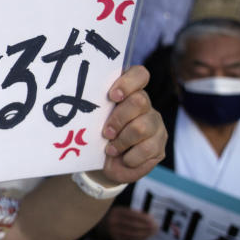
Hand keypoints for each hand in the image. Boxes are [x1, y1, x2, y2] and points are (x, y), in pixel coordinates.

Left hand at [98, 65, 165, 184]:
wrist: (101, 164)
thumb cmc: (93, 136)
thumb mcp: (90, 121)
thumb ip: (93, 109)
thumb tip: (80, 103)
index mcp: (127, 92)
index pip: (139, 74)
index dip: (127, 83)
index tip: (112, 96)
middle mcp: (144, 105)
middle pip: (138, 101)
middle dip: (118, 119)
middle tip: (105, 133)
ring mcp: (155, 125)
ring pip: (141, 127)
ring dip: (122, 141)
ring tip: (110, 149)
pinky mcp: (159, 145)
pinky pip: (147, 149)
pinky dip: (130, 157)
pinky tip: (123, 159)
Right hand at [101, 207, 157, 239]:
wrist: (98, 225)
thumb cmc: (114, 217)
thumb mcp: (120, 211)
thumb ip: (132, 213)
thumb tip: (149, 217)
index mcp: (116, 211)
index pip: (133, 214)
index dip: (144, 217)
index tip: (153, 220)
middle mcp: (113, 220)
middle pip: (133, 224)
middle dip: (146, 227)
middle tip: (156, 228)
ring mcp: (112, 230)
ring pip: (132, 233)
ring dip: (144, 234)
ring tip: (152, 233)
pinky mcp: (114, 238)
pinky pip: (128, 239)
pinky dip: (138, 239)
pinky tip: (145, 238)